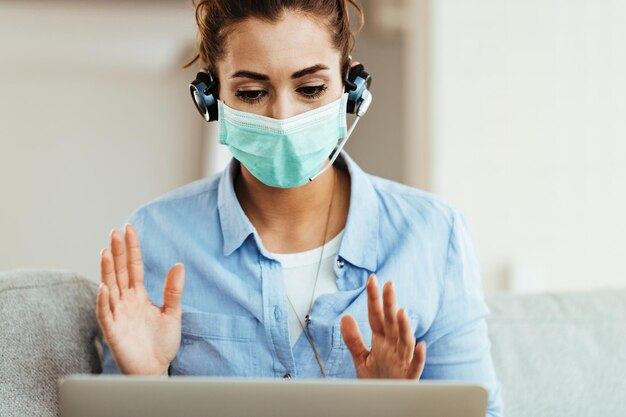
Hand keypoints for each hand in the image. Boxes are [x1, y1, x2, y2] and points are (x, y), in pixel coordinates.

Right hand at [96, 223, 184, 375]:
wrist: (155, 369)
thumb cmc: (161, 343)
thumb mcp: (173, 312)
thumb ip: (173, 290)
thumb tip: (179, 264)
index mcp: (138, 296)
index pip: (133, 267)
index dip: (131, 249)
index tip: (128, 229)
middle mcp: (125, 302)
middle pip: (119, 272)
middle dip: (117, 252)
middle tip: (115, 232)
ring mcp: (117, 315)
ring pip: (109, 288)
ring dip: (107, 270)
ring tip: (107, 251)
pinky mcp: (113, 331)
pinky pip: (105, 314)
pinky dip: (104, 301)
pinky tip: (105, 287)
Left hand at [340, 274, 425, 378]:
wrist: (384, 402)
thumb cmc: (378, 379)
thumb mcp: (361, 358)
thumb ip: (353, 339)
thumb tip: (345, 317)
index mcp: (382, 340)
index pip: (376, 315)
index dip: (373, 298)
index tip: (371, 280)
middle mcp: (393, 347)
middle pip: (391, 322)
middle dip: (390, 304)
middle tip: (388, 285)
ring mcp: (402, 360)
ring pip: (405, 341)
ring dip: (404, 327)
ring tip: (401, 312)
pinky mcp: (408, 376)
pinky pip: (415, 366)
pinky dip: (418, 357)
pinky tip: (420, 346)